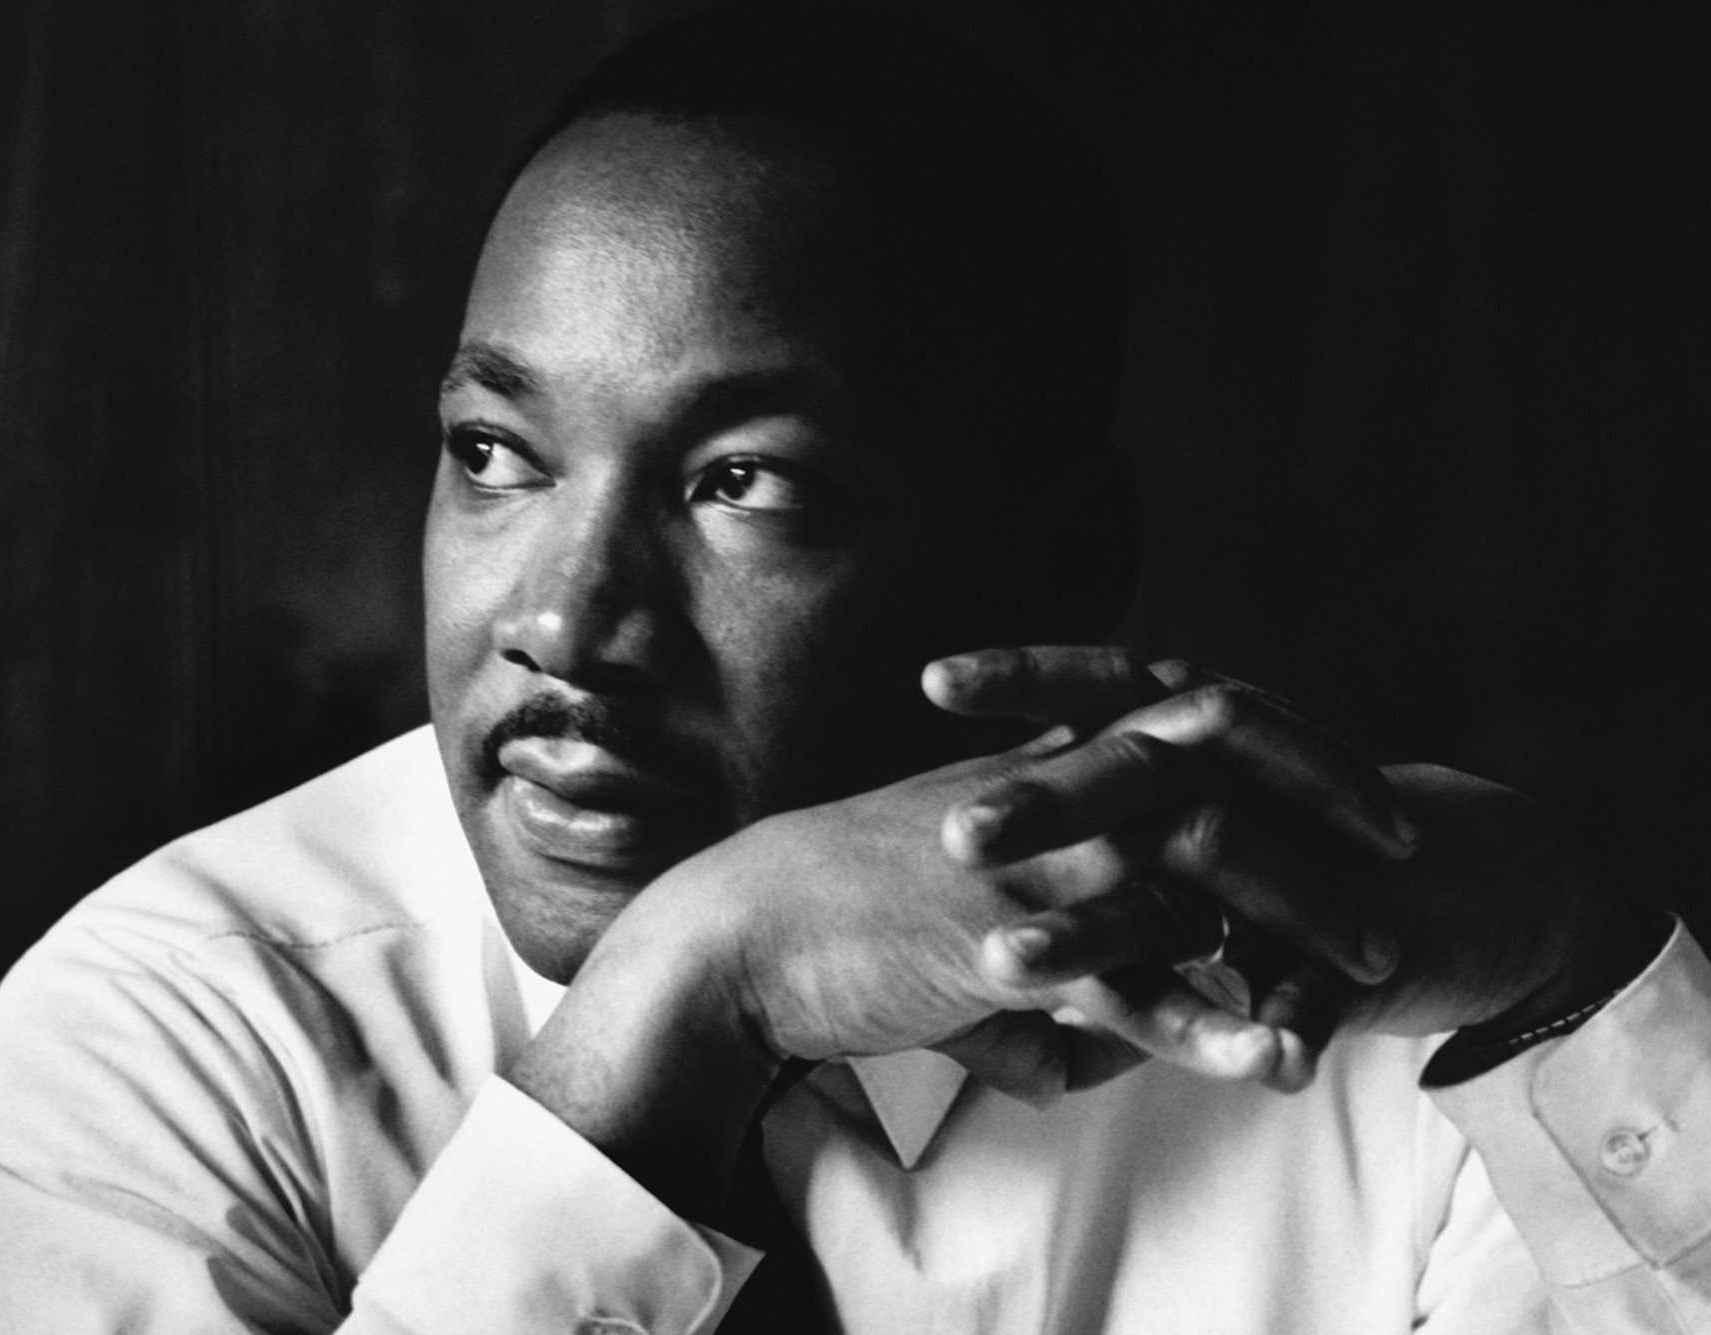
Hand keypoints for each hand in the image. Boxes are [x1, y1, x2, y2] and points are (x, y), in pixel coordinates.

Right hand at [512, 711, 1400, 1219]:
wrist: (744, 931)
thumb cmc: (841, 909)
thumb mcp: (952, 900)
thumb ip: (1043, 953)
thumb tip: (1104, 1048)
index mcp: (1040, 762)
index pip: (1187, 715)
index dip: (1281, 742)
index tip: (1349, 784)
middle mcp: (1044, 795)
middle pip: (1218, 763)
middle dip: (1323, 802)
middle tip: (1402, 854)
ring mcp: (1027, 866)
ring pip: (1194, 880)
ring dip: (1291, 924)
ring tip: (1366, 977)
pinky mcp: (999, 948)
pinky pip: (1130, 988)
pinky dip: (1208, 1026)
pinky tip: (1270, 1058)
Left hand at [927, 646, 1665, 1078]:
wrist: (1457, 884)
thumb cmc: (1278, 843)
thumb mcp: (1178, 812)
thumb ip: (1083, 818)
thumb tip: (956, 821)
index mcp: (1190, 737)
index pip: (1099, 688)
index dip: (1024, 675)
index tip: (930, 680)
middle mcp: (1242, 781)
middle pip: (1134, 772)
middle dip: (1044, 802)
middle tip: (955, 834)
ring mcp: (1299, 862)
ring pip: (1207, 877)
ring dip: (1099, 930)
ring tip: (1006, 966)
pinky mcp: (1351, 954)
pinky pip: (1306, 993)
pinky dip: (1276, 1028)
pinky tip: (1247, 1065)